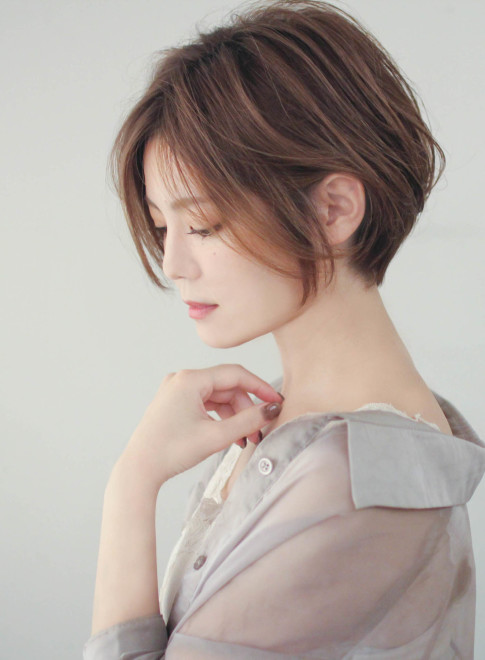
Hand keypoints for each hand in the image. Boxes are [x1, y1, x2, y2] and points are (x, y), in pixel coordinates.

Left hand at [118, 364, 283, 488]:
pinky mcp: (174, 402)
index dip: (260, 387)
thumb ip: (249, 421)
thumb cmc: (171, 451)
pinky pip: (205, 403)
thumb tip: (272, 409)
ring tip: (244, 439)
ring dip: (234, 416)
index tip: (277, 401)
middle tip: (258, 431)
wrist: (139, 469)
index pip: (236, 375)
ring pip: (217, 397)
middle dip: (245, 409)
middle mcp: (182, 379)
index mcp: (190, 379)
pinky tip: (229, 435)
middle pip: (227, 387)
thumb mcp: (216, 436)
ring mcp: (176, 390)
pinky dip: (220, 417)